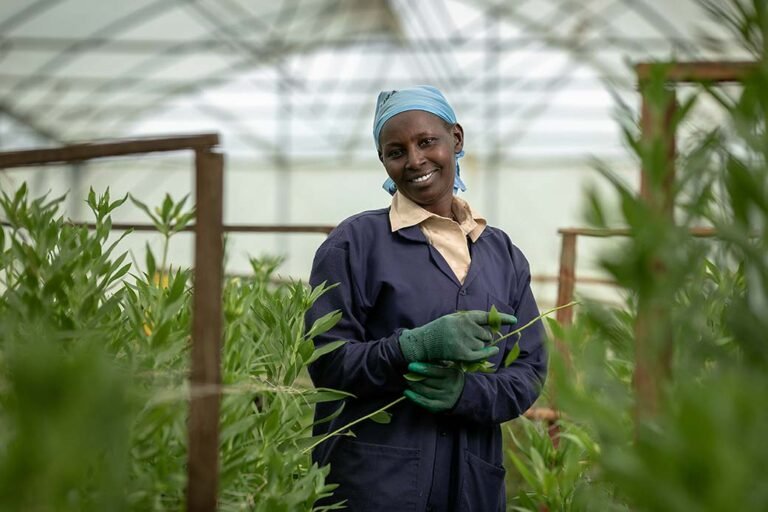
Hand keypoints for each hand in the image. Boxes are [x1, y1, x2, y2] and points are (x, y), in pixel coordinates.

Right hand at [398, 310, 516, 362]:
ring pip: (484, 344)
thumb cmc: (440, 329)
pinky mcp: (462, 353)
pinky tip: (493, 351)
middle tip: (474, 338)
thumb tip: (490, 326)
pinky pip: (481, 354)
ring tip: (467, 344)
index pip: (487, 316)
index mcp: (464, 317)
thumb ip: (470, 320)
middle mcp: (466, 328)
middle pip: (488, 334)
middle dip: (485, 336)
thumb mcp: (454, 318)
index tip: (514, 320)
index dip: (502, 318)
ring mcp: (464, 341)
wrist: (424, 342)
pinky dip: (488, 353)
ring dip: (480, 345)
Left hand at [404, 362, 464, 412]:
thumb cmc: (452, 377)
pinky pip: (424, 402)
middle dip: (414, 376)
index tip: (410, 365)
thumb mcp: (449, 367)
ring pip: (424, 391)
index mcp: (452, 374)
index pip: (433, 371)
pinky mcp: (440, 407)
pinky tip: (407, 392)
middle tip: (406, 372)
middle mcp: (449, 387)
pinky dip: (413, 397)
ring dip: (412, 385)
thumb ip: (438, 362)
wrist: (464, 394)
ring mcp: (445, 398)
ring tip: (407, 379)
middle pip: (426, 381)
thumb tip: (420, 358)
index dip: (420, 368)